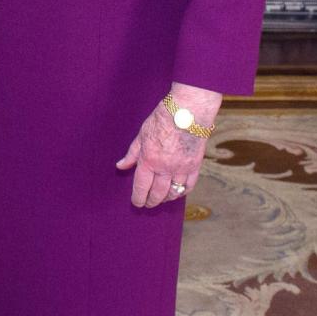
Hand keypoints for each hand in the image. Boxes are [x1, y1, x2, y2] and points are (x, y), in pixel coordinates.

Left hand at [115, 83, 221, 209]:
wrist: (187, 111)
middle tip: (148, 204)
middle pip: (158, 193)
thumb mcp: (142, 134)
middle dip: (151, 201)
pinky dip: (182, 191)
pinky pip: (189, 185)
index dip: (138, 198)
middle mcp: (165, 168)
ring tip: (162, 199)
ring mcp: (181, 168)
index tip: (137, 203)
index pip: (142, 186)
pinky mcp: (195, 165)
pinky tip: (178, 192)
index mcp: (149, 160)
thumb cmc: (162, 119)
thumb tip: (121, 166)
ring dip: (166, 198)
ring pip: (173, 192)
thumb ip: (132, 153)